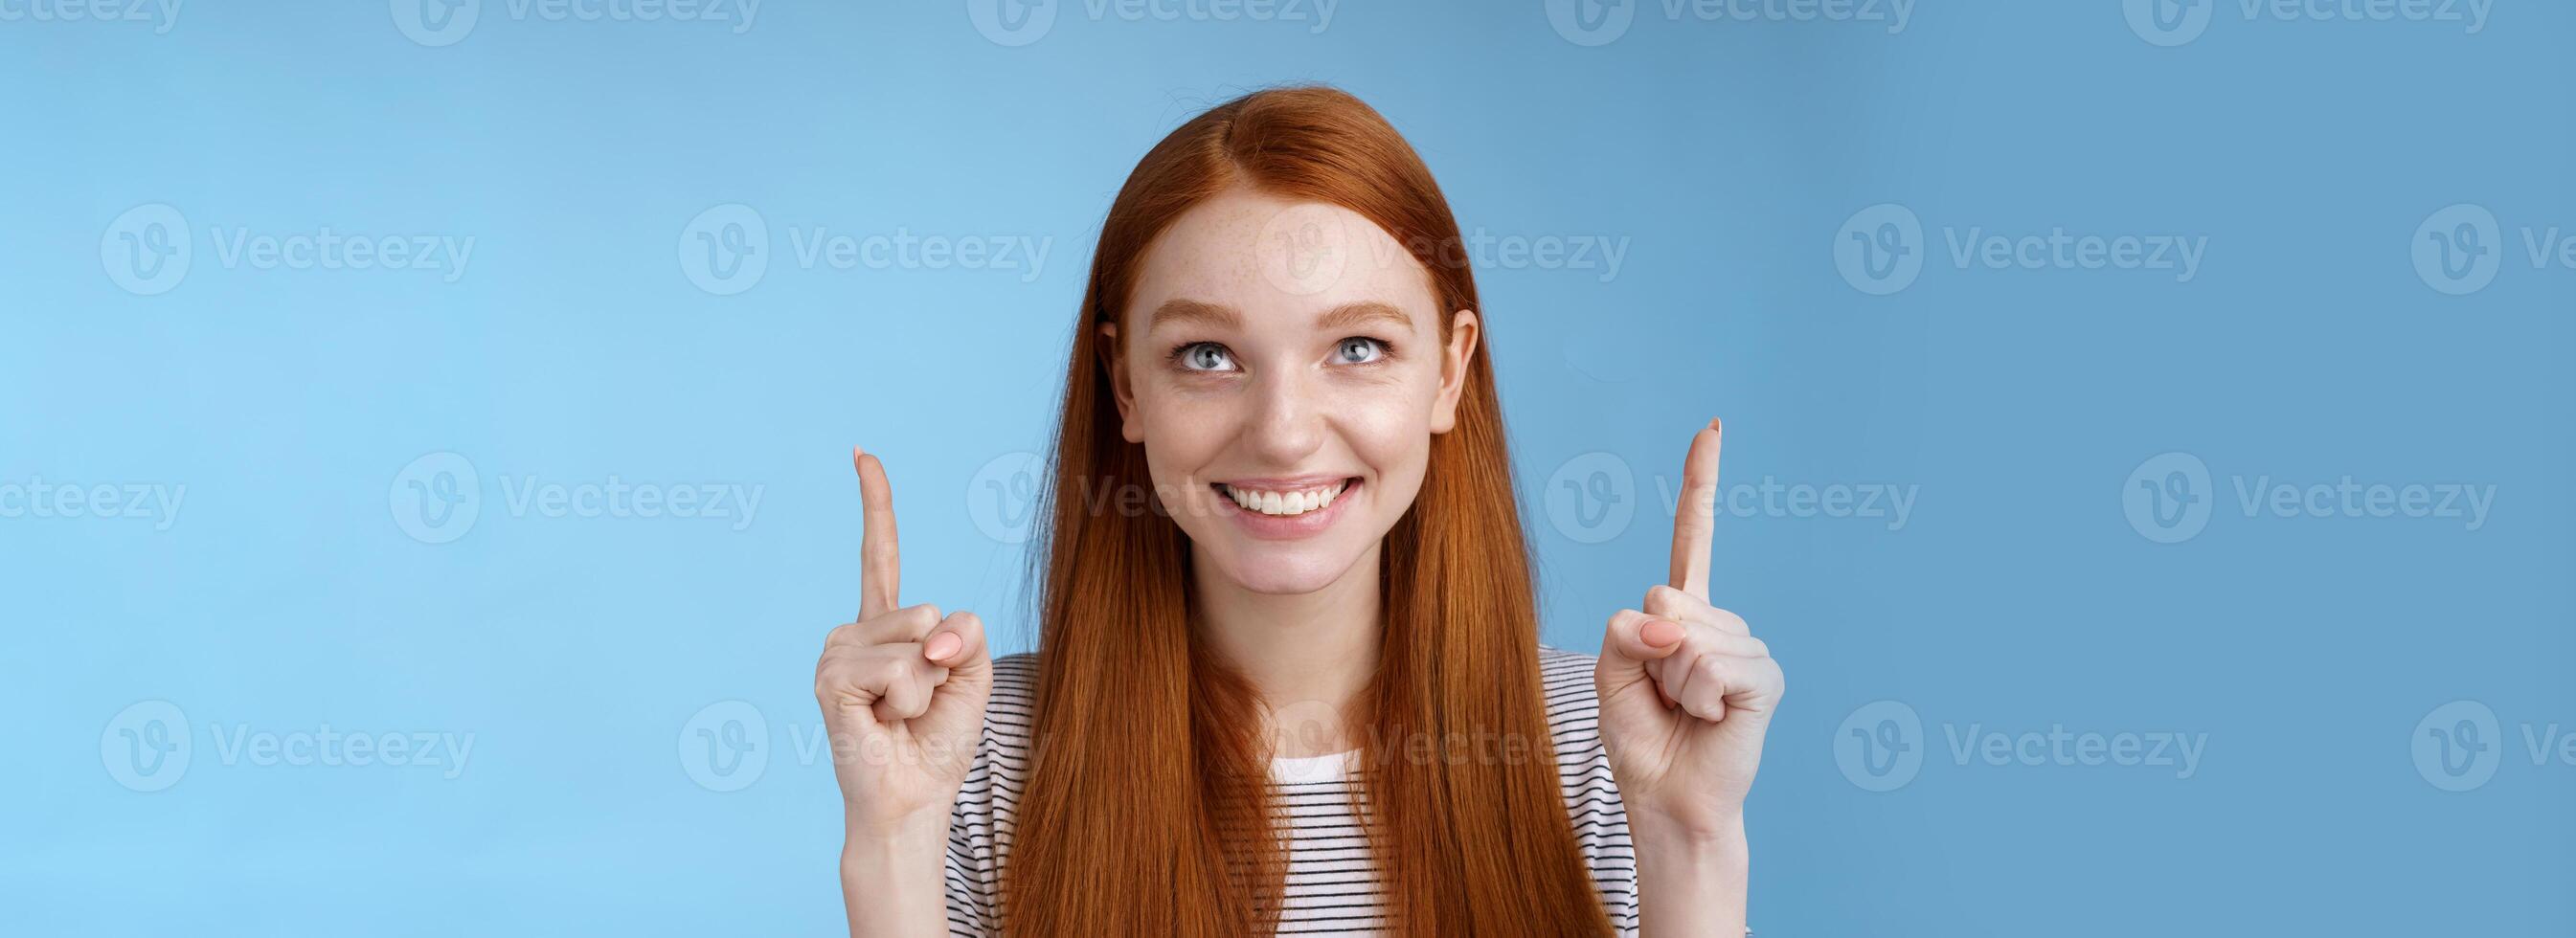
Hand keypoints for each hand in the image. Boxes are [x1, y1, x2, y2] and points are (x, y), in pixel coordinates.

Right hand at [814, 446, 992, 837]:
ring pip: (916, 639)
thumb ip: (965, 633)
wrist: (914, 798)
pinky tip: (886, 723)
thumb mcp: (972, 674)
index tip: (861, 453)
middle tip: (918, 704)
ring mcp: (836, 653)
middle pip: (927, 610)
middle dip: (944, 663)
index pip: (878, 554)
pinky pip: (901, 668)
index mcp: (886, 626)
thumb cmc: (939, 741)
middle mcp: (854, 632)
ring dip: (927, 687)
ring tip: (900, 716)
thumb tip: (931, 631)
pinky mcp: (831, 679)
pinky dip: (912, 700)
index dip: (875, 504)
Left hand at [1594, 418, 1784, 837]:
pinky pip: (1711, 664)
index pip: (1692, 536)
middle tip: (1662, 697)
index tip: (1713, 426)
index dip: (1701, 482)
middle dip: (1647, 653)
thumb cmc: (1642, 740)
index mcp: (1681, 614)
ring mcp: (1746, 647)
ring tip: (1686, 712)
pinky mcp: (1763, 677)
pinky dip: (1698, 698)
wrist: (1668, 800)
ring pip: (1685, 636)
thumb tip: (1670, 620)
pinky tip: (1711, 719)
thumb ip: (1623, 633)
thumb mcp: (1610, 675)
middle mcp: (1719, 623)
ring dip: (1671, 684)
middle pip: (1663, 597)